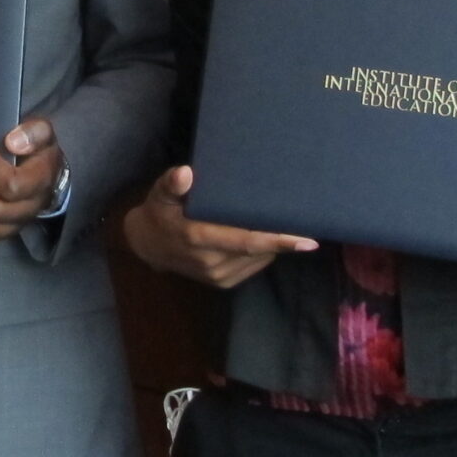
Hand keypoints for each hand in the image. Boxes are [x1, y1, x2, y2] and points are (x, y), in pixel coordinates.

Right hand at [122, 165, 317, 287]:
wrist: (148, 246)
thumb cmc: (160, 212)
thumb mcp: (160, 194)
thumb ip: (171, 184)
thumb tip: (184, 173)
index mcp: (198, 238)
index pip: (246, 240)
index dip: (277, 240)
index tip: (307, 239)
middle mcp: (210, 262)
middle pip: (257, 250)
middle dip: (283, 239)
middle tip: (308, 224)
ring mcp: (217, 276)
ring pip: (258, 258)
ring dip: (273, 245)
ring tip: (284, 225)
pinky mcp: (223, 283)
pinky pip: (253, 266)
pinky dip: (263, 252)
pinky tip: (265, 238)